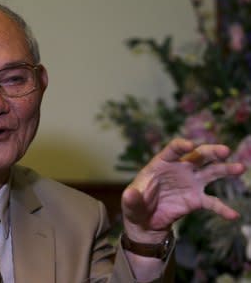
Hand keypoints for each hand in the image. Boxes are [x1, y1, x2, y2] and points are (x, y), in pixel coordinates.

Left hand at [121, 138, 244, 241]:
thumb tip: (130, 195)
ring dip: (225, 169)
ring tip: (239, 168)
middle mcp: (180, 169)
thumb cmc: (136, 205)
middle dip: (211, 151)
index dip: (181, 146)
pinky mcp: (197, 199)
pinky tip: (233, 215)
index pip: (172, 150)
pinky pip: (213, 202)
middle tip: (224, 150)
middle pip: (197, 156)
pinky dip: (222, 208)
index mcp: (161, 164)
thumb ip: (131, 199)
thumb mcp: (130, 203)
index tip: (190, 146)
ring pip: (211, 172)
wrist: (146, 222)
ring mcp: (191, 183)